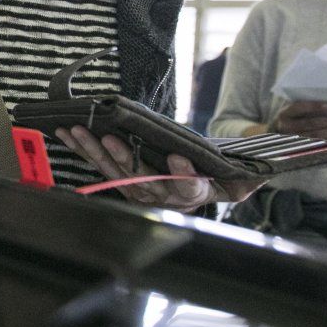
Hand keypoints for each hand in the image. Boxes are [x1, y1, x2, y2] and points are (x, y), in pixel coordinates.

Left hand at [54, 128, 261, 209]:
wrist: (193, 186)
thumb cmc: (214, 178)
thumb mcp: (235, 181)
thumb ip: (244, 181)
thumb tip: (260, 174)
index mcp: (191, 194)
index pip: (188, 188)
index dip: (183, 175)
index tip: (176, 158)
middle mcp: (161, 195)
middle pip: (141, 179)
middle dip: (123, 159)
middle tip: (110, 139)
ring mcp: (137, 188)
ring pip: (114, 171)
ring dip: (93, 151)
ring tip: (78, 131)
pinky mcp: (120, 178)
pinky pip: (98, 164)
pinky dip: (81, 148)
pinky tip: (66, 133)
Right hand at [267, 98, 326, 139]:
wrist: (280, 130)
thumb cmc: (292, 113)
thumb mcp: (292, 105)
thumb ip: (304, 100)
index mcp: (284, 114)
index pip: (298, 108)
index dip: (313, 106)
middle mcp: (286, 128)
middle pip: (310, 124)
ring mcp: (294, 139)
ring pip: (316, 135)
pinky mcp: (301, 147)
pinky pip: (318, 142)